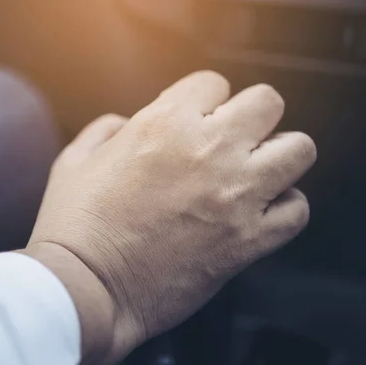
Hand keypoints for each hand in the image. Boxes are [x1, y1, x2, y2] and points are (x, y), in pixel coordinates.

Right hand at [23, 71, 315, 363]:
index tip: (193, 120)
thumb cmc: (73, 226)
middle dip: (250, 117)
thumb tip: (127, 124)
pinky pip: (296, 210)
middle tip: (230, 140)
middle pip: (267, 103)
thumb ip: (104, 129)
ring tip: (252, 172)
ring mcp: (235, 195)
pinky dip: (282, 208)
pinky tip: (256, 212)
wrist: (87, 288)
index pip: (213, 82)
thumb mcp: (73, 161)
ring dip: (276, 157)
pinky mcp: (248, 240)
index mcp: (162, 124)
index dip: (202, 100)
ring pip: (298, 150)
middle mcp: (207, 150)